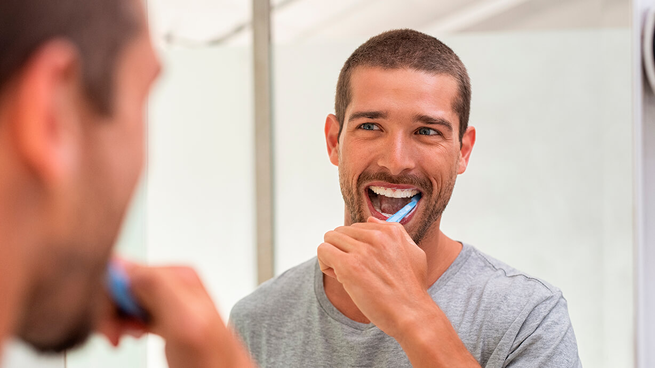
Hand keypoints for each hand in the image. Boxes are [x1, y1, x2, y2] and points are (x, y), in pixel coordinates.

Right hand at [98, 262, 254, 367]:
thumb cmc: (213, 360)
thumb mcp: (185, 320)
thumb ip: (157, 287)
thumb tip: (124, 265)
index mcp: (178, 275)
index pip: (125, 269)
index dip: (109, 296)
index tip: (108, 321)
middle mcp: (174, 284)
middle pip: (122, 284)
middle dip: (111, 310)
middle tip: (115, 335)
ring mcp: (169, 301)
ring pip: (124, 299)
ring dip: (116, 320)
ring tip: (123, 337)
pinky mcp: (165, 317)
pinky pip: (133, 312)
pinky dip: (125, 325)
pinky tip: (133, 336)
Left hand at [317, 217, 431, 338]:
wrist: (412, 314)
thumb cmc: (411, 289)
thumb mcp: (413, 252)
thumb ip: (394, 233)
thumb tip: (370, 220)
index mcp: (391, 231)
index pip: (357, 227)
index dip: (355, 246)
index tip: (364, 263)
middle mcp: (376, 236)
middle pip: (341, 232)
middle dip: (342, 250)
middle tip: (354, 271)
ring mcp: (362, 250)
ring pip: (330, 239)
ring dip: (333, 257)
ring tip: (345, 275)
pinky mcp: (349, 266)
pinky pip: (323, 251)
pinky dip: (325, 264)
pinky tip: (339, 278)